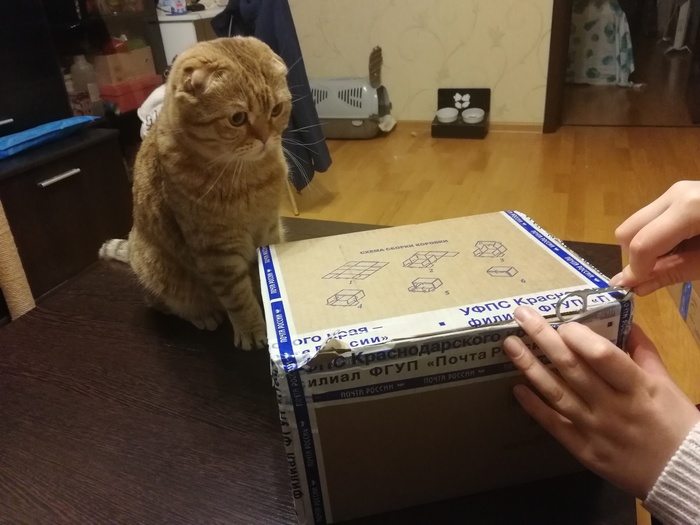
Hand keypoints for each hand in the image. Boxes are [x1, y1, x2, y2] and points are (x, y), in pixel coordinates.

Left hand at [503, 306, 699, 498]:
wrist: (683, 475)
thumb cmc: (676, 423)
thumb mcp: (665, 383)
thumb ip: (643, 351)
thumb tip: (625, 322)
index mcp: (636, 386)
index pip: (601, 356)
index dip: (578, 336)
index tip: (561, 322)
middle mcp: (612, 406)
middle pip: (571, 368)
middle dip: (543, 337)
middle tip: (521, 315)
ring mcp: (595, 429)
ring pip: (556, 393)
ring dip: (530, 367)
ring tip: (510, 345)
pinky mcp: (584, 450)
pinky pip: (554, 424)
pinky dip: (534, 406)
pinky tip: (516, 388)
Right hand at [610, 180, 699, 294]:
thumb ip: (667, 274)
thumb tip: (628, 286)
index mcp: (687, 209)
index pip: (642, 244)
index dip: (636, 271)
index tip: (636, 289)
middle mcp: (674, 194)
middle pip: (627, 231)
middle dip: (636, 257)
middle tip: (660, 269)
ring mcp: (674, 191)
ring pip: (634, 224)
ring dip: (645, 247)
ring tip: (678, 254)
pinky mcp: (676, 193)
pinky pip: (649, 219)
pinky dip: (655, 237)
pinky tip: (682, 243)